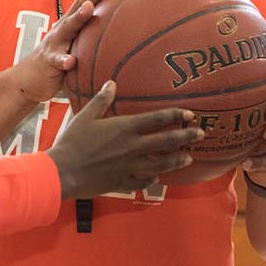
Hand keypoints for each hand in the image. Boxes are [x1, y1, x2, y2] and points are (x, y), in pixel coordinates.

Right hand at [9, 0, 136, 102]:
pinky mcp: (48, 60)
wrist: (30, 78)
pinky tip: (70, 61)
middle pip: (82, 4)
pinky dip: (63, 59)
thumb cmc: (62, 60)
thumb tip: (134, 35)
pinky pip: (56, 59)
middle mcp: (65, 26)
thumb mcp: (83, 45)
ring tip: (90, 8)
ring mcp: (55, 42)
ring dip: (79, 16)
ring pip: (68, 27)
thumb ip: (100, 38)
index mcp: (76, 21)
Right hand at [48, 81, 200, 197]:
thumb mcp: (86, 116)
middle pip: (167, 141)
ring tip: (189, 158)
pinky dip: (153, 178)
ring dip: (177, 160)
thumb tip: (111, 83)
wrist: (64, 172)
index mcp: (125, 128)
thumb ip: (102, 100)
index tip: (190, 114)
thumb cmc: (72, 142)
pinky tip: (157, 177)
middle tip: (202, 134)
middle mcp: (133, 147)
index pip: (157, 119)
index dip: (176, 116)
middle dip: (186, 137)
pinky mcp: (124, 182)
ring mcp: (131, 167)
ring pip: (161, 164)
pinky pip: (144, 181)